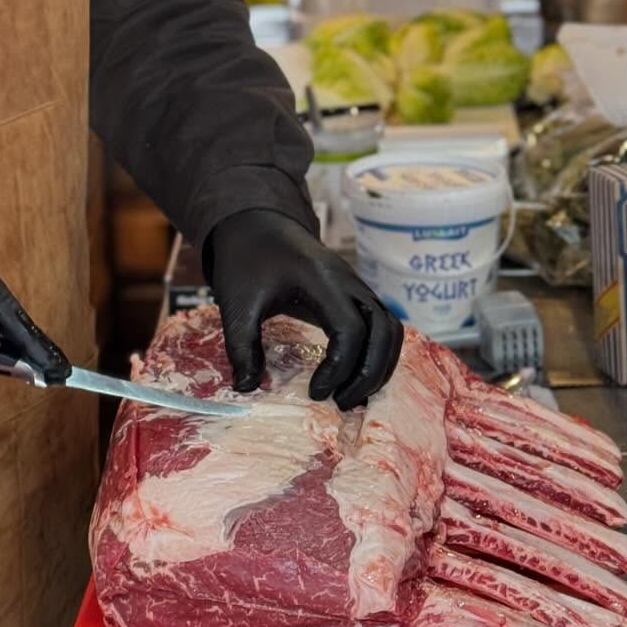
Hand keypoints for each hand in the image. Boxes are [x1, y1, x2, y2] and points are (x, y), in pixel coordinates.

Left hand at [205, 209, 403, 409]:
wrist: (255, 223)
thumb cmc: (245, 261)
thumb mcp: (236, 303)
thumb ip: (240, 345)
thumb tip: (247, 388)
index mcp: (321, 279)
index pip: (350, 328)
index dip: (340, 367)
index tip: (316, 392)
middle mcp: (348, 281)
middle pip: (384, 329)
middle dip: (369, 373)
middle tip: (340, 403)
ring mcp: (355, 285)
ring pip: (391, 327)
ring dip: (380, 365)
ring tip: (352, 395)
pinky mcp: (355, 293)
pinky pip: (382, 324)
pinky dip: (378, 353)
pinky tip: (354, 377)